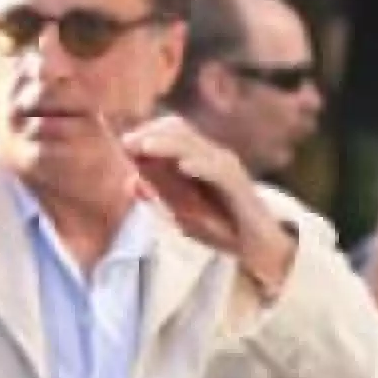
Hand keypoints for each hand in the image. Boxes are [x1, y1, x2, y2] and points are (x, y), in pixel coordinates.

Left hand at [121, 114, 296, 292]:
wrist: (255, 246)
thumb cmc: (219, 225)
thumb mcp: (181, 211)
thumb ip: (160, 194)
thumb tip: (130, 181)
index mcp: (198, 158)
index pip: (172, 132)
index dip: (147, 132)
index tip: (122, 142)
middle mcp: (212, 156)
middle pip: (181, 132)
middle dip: (151, 135)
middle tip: (126, 142)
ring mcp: (226, 168)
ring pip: (195, 147)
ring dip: (167, 145)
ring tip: (144, 147)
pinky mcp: (238, 184)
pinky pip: (218, 171)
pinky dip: (200, 166)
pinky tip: (183, 166)